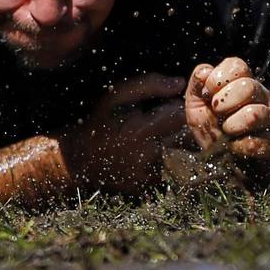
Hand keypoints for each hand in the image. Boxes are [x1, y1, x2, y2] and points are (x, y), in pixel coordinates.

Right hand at [61, 73, 185, 189]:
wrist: (82, 158)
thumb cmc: (101, 122)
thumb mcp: (117, 96)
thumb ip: (149, 85)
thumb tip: (179, 83)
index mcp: (142, 130)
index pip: (181, 116)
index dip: (178, 109)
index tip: (168, 108)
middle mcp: (150, 155)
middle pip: (187, 138)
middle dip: (180, 128)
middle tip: (164, 124)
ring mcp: (150, 173)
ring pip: (180, 153)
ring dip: (172, 144)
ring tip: (151, 139)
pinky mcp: (148, 185)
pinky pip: (168, 169)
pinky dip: (162, 160)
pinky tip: (145, 155)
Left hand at [185, 57, 269, 159]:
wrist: (226, 165)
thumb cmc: (214, 131)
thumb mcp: (198, 108)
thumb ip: (197, 86)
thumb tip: (204, 71)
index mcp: (242, 83)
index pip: (238, 66)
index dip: (219, 77)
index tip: (209, 92)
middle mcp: (261, 96)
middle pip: (248, 87)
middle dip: (225, 102)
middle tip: (218, 114)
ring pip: (254, 114)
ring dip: (231, 126)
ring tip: (227, 132)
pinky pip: (255, 141)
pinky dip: (238, 146)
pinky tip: (236, 146)